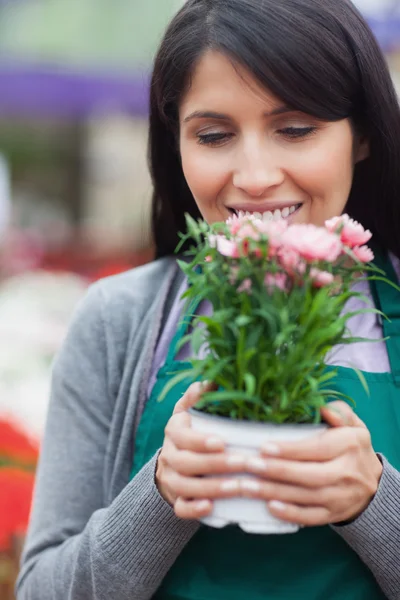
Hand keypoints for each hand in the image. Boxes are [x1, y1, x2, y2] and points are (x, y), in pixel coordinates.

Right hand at [156, 381, 246, 519]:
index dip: (200, 441)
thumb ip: (198, 397)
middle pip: (186, 463)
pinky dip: (194, 509)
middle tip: (244, 464)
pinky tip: (212, 507)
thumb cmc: (192, 431)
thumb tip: (207, 382)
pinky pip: (180, 508)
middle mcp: (169, 455)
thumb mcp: (191, 410)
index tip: (222, 442)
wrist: (173, 463)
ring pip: (184, 486)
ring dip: (212, 488)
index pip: (182, 437)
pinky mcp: (176, 499)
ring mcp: (171, 479)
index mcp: (174, 431)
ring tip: (238, 488)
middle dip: (216, 465)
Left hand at [241, 401, 382, 525]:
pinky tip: (269, 507)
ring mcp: (340, 497)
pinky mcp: (333, 514)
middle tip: (249, 465)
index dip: (291, 450)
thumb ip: (340, 412)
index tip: (265, 447)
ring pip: (306, 497)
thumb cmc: (353, 447)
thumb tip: (324, 408)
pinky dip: (290, 513)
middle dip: (277, 471)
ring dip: (274, 492)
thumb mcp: (353, 424)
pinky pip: (311, 517)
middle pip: (310, 475)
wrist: (374, 486)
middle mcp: (347, 472)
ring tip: (247, 485)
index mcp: (350, 445)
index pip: (318, 449)